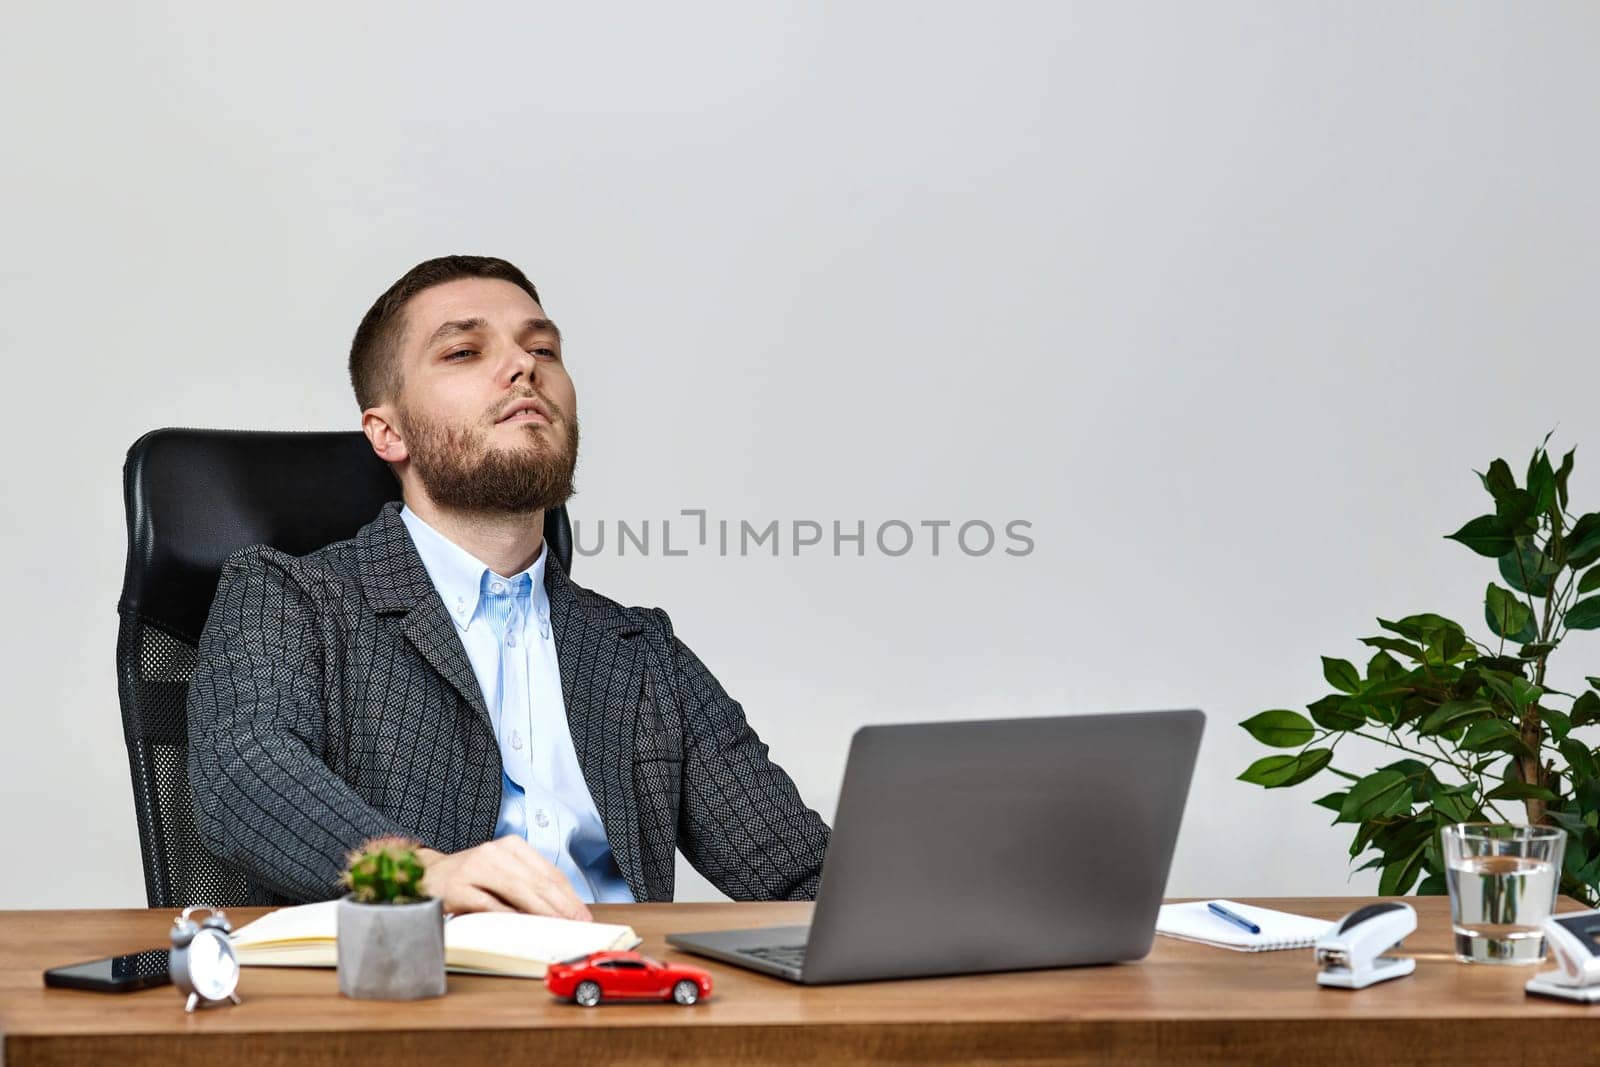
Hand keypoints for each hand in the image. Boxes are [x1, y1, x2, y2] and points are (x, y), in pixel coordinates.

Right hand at [417, 837, 592, 920]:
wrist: (429, 876)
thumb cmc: (471, 878)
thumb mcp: (503, 873)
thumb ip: (529, 886)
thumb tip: (564, 911)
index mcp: (512, 846)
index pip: (549, 873)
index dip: (569, 896)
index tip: (582, 916)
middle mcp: (495, 852)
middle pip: (537, 882)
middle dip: (561, 907)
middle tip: (576, 925)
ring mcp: (476, 868)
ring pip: (518, 891)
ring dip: (541, 913)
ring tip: (557, 927)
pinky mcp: (458, 887)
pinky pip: (490, 905)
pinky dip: (508, 918)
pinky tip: (522, 929)